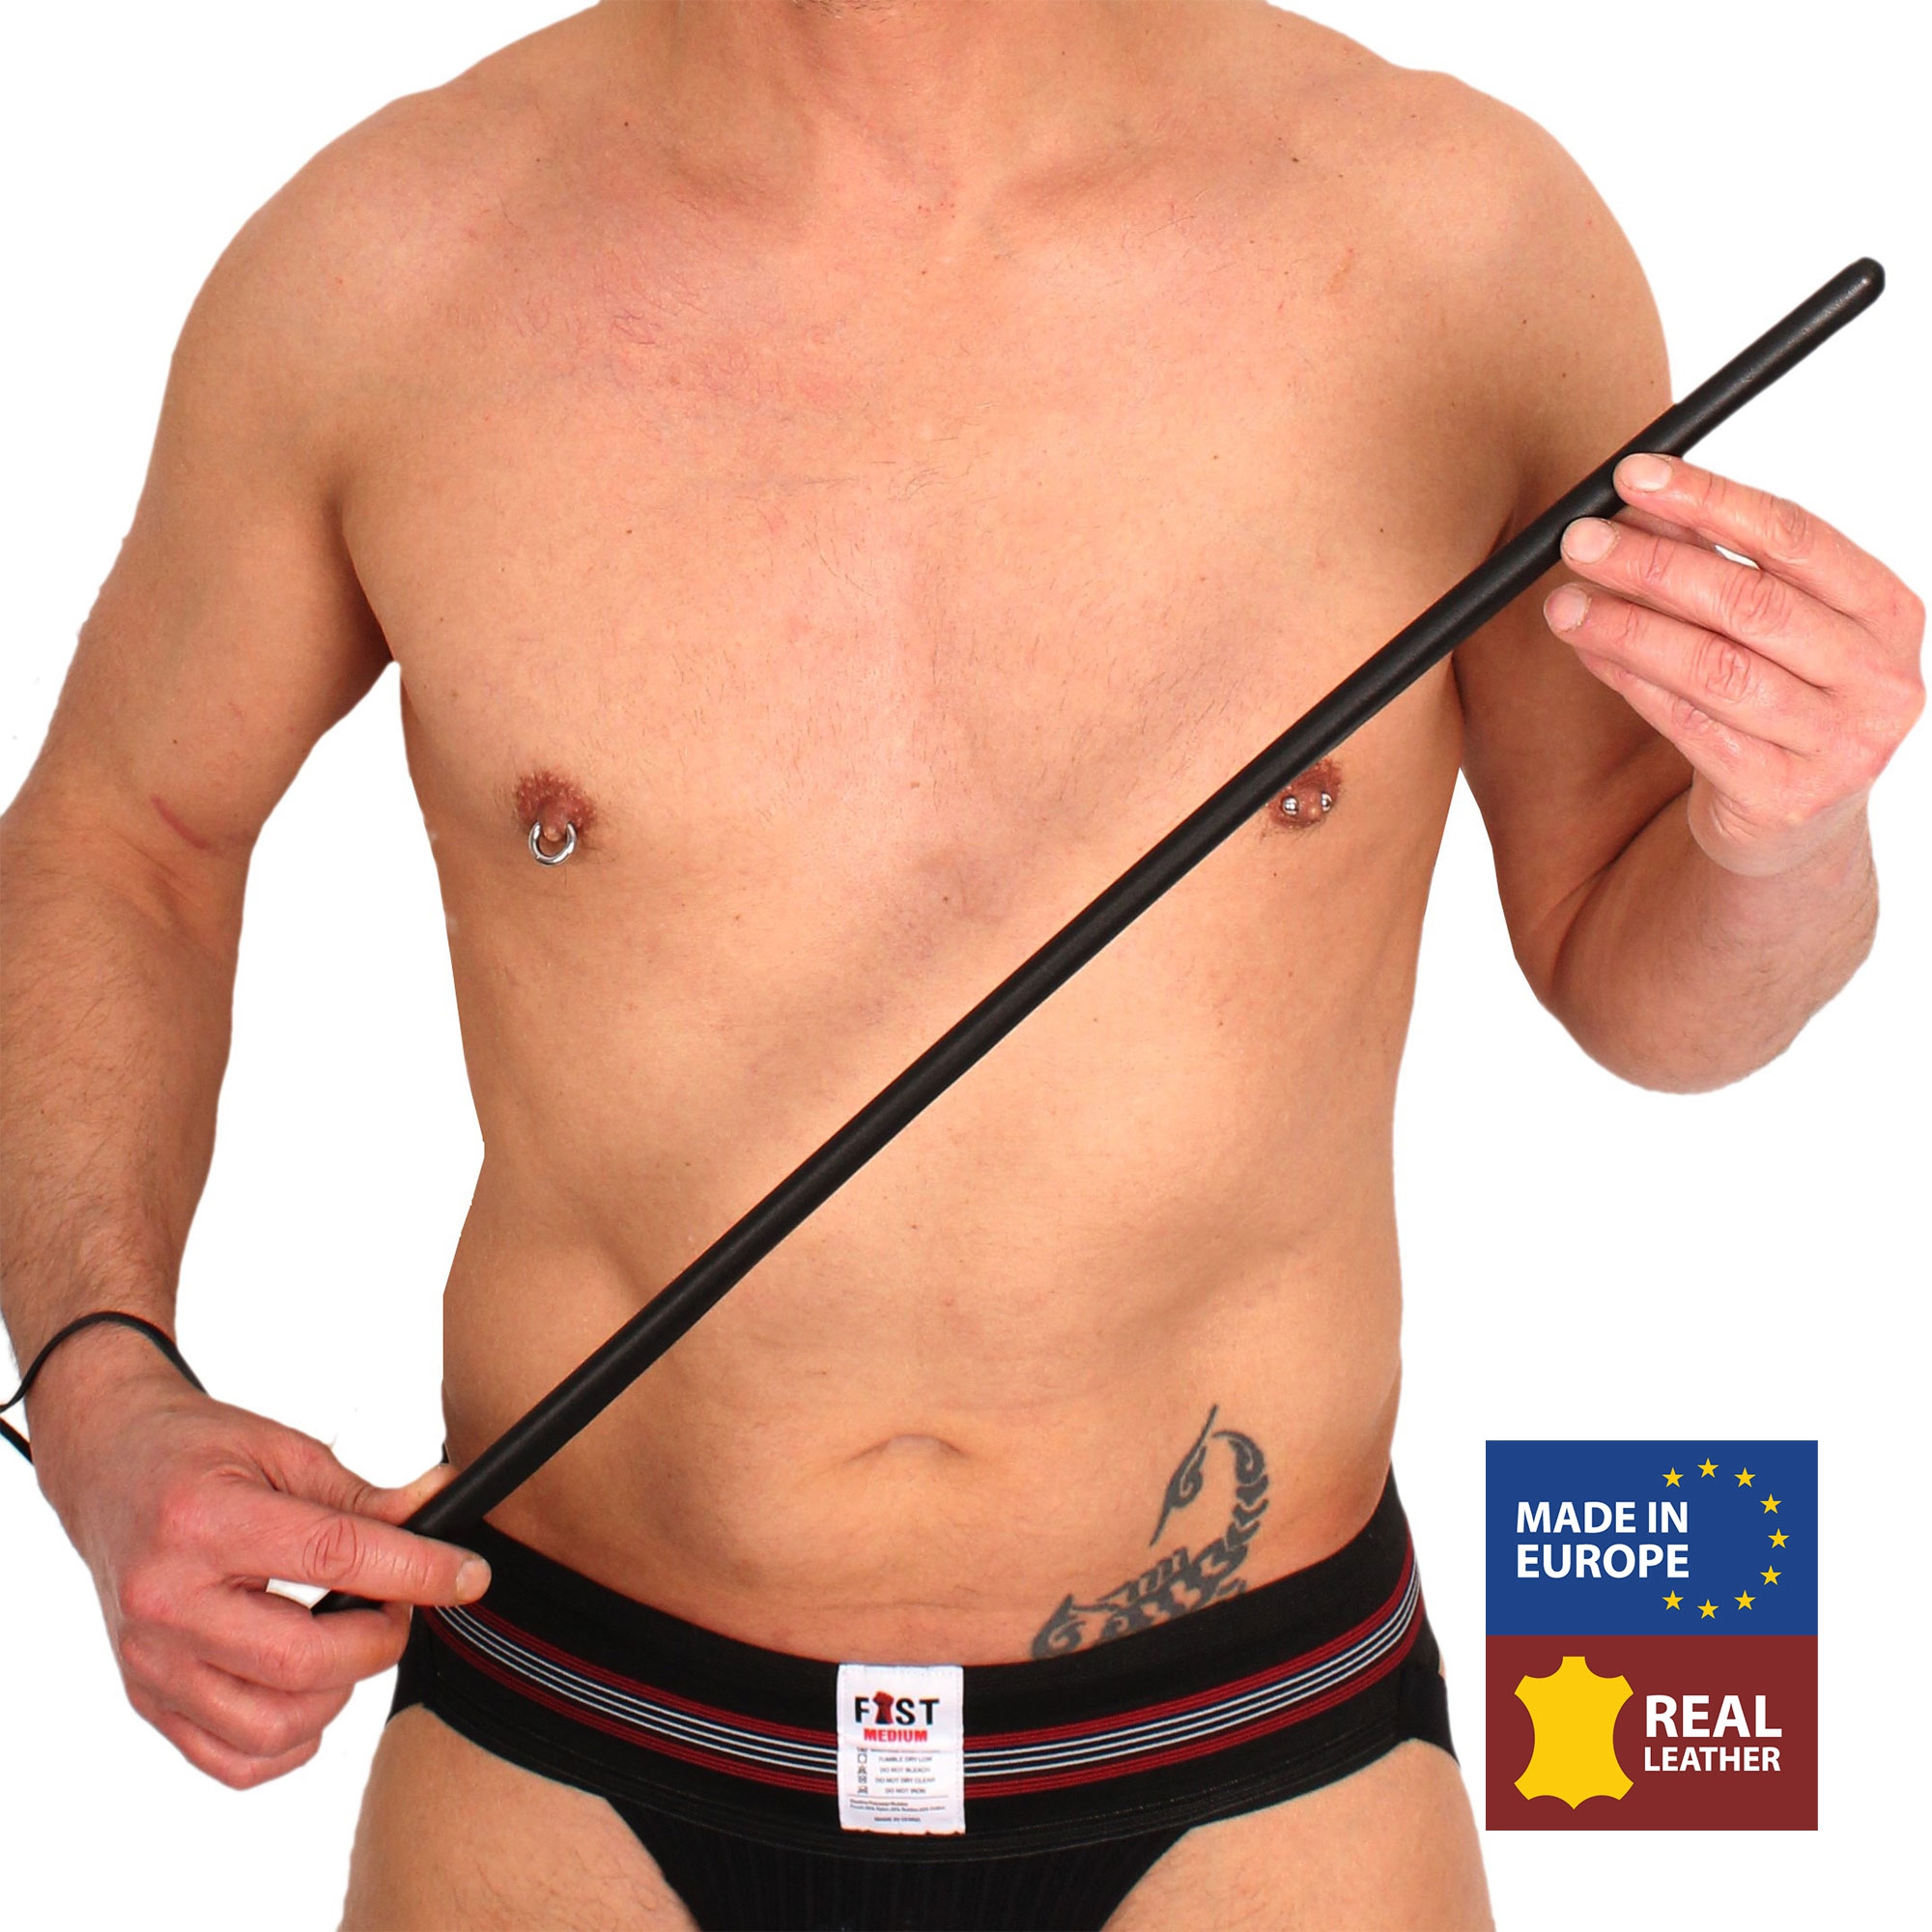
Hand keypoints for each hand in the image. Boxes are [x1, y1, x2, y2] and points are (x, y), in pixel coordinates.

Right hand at [28, 1331, 487, 1788]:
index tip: (470, 1575)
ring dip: (340, 1693)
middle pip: (303, 1661)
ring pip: (271, 1726)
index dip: (418, 1570)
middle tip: (398, 1604)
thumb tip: (441, 1507)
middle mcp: (166, 1601)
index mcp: (203, 1523)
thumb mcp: (284, 1449)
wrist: (110, 1469)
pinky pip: (232, 1759)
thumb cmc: (196, 1453)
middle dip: (380, 1640)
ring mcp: (150, 1660)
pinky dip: (290, 1740)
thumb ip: (364, 1494)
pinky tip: (310, 1690)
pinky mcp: (146, 1697)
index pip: (333, 1559)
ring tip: (348, 1642)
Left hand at [1544, 453, 1924, 876]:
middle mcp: (1877, 677)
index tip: (1631, 477)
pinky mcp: (1783, 796)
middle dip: (1651, 565)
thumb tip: (1638, 503)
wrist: (1795, 823)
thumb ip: (1718, 561)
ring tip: (1565, 604)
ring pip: (1713, 668)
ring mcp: (1838, 743)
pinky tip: (1590, 653)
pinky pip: (1690, 725)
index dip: (1708, 500)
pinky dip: (1631, 683)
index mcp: (1886, 612)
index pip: (1793, 537)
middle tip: (1578, 543)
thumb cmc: (1781, 704)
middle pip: (1749, 602)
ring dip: (1627, 628)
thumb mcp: (1770, 627)